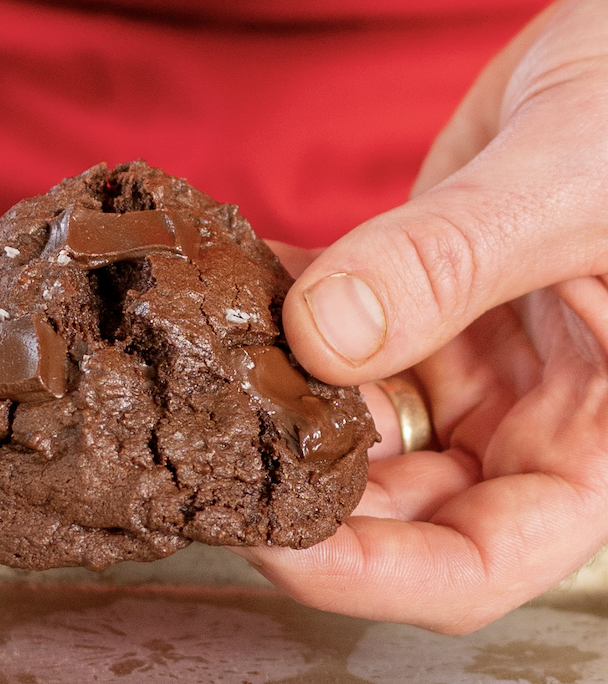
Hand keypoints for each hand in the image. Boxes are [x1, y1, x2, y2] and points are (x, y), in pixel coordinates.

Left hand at [239, 0, 607, 633]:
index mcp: (595, 441)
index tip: (271, 542)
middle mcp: (523, 418)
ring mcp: (463, 362)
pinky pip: (330, 336)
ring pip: (346, 423)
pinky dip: (279, 319)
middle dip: (296, 489)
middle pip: (391, 506)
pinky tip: (231, 291)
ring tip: (205, 365)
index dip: (369, 574)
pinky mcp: (413, 306)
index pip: (477, 563)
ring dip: (275, 400)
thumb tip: (324, 337)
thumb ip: (454, 261)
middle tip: (205, 451)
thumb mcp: (577, 184)